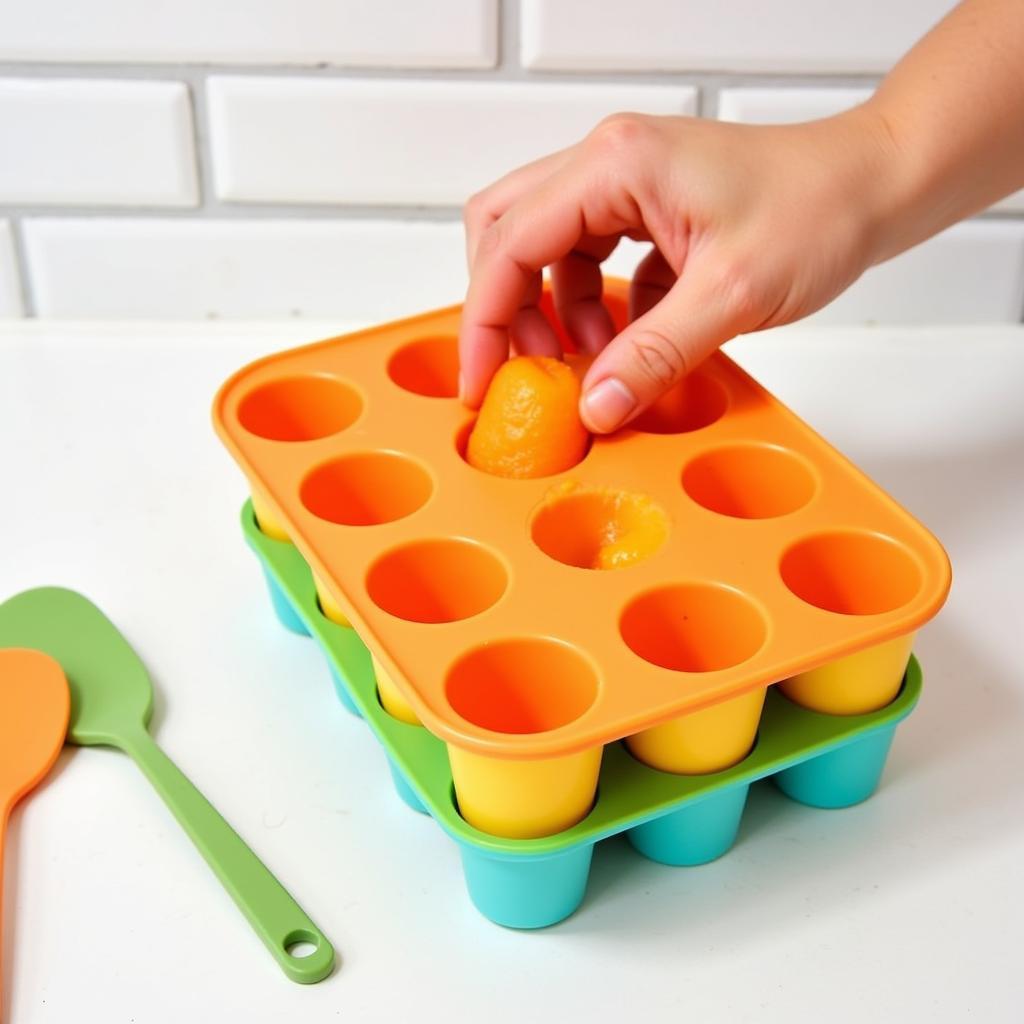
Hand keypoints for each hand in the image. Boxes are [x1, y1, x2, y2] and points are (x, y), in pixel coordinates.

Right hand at [459, 107, 895, 431]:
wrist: (874, 184)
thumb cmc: (819, 208)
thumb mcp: (732, 294)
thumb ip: (654, 356)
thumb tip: (594, 408)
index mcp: (615, 165)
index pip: (510, 244)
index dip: (485, 320)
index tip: (483, 380)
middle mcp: (608, 163)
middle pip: (507, 233)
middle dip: (505, 308)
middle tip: (527, 370)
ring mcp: (625, 183)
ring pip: (546, 250)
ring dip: (553, 313)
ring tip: (591, 362)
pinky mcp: (645, 209)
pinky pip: (590, 260)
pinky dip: (593, 307)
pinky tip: (626, 341)